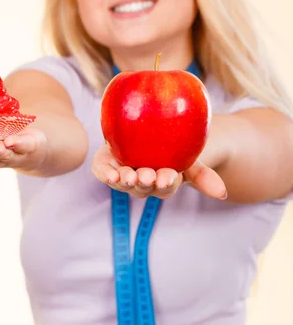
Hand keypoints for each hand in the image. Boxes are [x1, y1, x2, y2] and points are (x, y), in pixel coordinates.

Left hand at [92, 144, 226, 200]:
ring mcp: (123, 174)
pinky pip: (103, 173)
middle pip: (143, 187)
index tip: (168, 176)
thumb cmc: (173, 148)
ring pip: (123, 183)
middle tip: (146, 175)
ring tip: (127, 175)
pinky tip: (108, 174)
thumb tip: (221, 194)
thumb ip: (203, 175)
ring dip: (125, 181)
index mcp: (162, 181)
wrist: (148, 130)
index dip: (166, 182)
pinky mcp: (106, 166)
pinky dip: (105, 174)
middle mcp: (142, 182)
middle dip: (145, 182)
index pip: (166, 185)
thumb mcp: (190, 159)